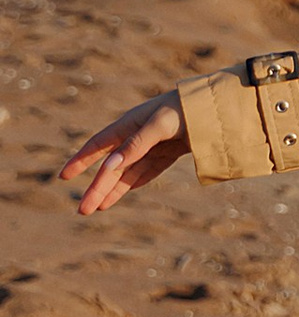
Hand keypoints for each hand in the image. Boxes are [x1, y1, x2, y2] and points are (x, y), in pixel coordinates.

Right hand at [60, 95, 188, 219]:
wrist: (216, 106)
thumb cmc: (184, 109)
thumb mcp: (159, 125)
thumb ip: (136, 144)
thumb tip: (110, 166)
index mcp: (129, 124)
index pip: (99, 145)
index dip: (81, 160)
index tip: (64, 176)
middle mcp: (137, 136)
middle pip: (112, 167)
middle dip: (97, 188)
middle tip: (83, 210)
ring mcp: (152, 146)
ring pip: (127, 173)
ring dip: (112, 191)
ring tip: (97, 209)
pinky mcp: (168, 154)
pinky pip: (146, 172)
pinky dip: (132, 184)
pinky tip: (118, 196)